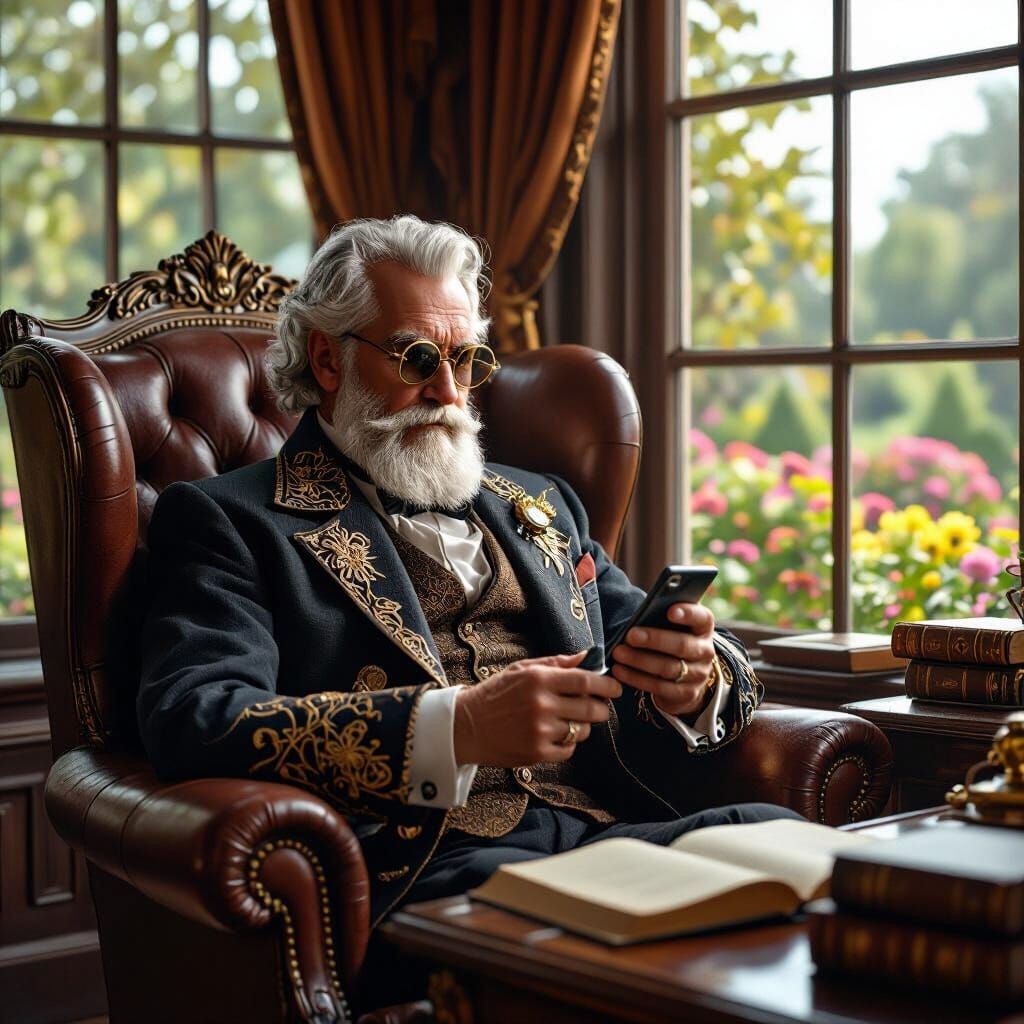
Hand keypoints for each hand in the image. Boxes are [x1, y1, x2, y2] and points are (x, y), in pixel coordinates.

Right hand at [453, 651, 622, 766]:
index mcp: (538, 680)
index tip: (616, 687)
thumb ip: (556, 663)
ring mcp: (540, 731)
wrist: (467, 726)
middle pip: (591, 708)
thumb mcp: (522, 670)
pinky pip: (569, 749)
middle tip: (599, 706)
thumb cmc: (497, 693)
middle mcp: (541, 705)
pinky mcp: (537, 753)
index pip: (584, 681)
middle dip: (601, 707)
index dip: (606, 684)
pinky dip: (568, 742)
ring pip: (582, 730)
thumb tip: (587, 656)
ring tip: (567, 719)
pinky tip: (554, 734)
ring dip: (582, 725)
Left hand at [610, 602, 715, 717]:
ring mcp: (698, 674)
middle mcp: (705, 651)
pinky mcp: (687, 694)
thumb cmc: (671, 639)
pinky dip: (636, 678)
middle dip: (654, 640)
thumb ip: (660, 618)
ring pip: (668, 668)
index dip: (688, 614)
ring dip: (640, 660)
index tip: (669, 611)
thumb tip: (637, 616)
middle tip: (630, 636)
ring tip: (618, 653)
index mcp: (703, 628)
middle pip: (682, 645)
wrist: (686, 676)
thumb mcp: (672, 627)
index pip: (702, 618)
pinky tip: (619, 671)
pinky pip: (659, 687)